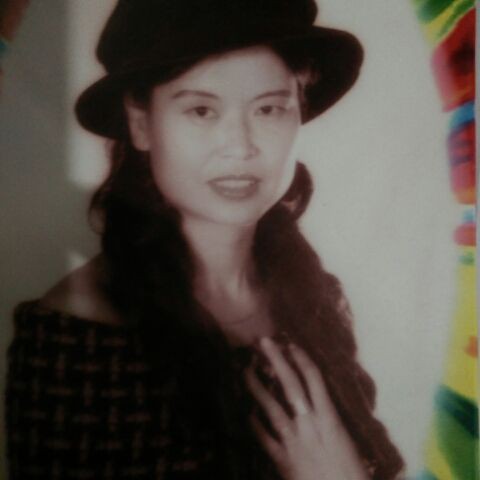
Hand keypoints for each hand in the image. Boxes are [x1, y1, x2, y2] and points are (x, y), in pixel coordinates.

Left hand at [245, 337, 368, 479]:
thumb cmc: (352, 475)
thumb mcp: (346, 443)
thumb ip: (331, 423)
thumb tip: (319, 406)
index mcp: (330, 420)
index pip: (315, 380)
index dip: (302, 360)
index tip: (291, 344)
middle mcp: (309, 425)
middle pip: (291, 386)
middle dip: (277, 361)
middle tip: (264, 342)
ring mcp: (293, 441)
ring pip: (272, 408)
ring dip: (257, 388)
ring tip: (245, 371)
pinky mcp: (283, 459)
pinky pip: (264, 438)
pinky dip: (255, 424)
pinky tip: (247, 413)